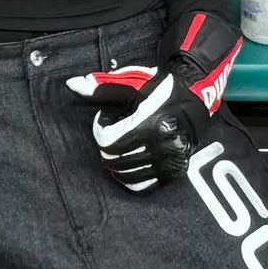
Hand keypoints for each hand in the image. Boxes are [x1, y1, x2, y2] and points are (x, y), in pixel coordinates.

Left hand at [66, 11, 241, 192]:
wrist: (194, 93)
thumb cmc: (159, 87)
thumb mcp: (130, 84)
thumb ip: (100, 88)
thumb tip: (72, 84)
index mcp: (150, 123)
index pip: (108, 143)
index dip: (101, 130)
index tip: (107, 119)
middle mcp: (162, 144)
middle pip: (115, 161)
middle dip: (108, 146)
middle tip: (116, 130)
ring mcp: (170, 160)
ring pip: (127, 175)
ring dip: (118, 161)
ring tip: (125, 142)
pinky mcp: (175, 170)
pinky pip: (144, 184)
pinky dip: (132, 175)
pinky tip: (131, 159)